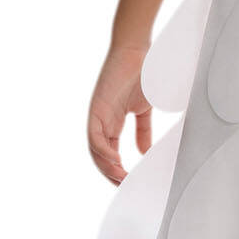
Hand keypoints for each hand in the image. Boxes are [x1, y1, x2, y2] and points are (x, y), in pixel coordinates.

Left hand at [88, 42, 151, 184]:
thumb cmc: (142, 76)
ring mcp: (97, 115)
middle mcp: (101, 121)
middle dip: (110, 174)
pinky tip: (115, 161)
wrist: (137, 51)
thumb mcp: (144, 111)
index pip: (109, 152)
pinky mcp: (96, 108)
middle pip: (99, 156)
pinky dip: (103, 151)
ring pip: (95, 150)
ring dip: (106, 167)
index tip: (129, 183)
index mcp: (111, 122)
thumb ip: (143, 131)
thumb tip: (144, 153)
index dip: (116, 170)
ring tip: (120, 178)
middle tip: (124, 187)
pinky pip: (95, 136)